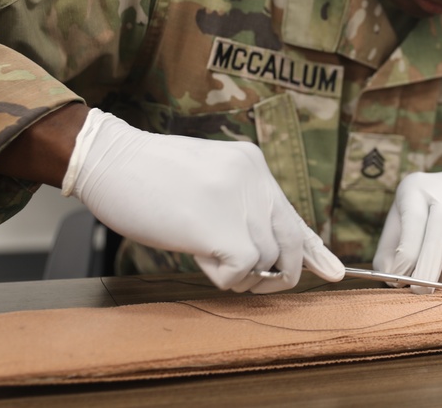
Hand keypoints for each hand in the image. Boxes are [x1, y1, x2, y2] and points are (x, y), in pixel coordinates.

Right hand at [61, 109, 343, 292]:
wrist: (107, 161)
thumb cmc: (148, 178)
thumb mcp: (207, 183)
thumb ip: (239, 208)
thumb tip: (265, 253)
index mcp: (253, 164)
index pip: (294, 214)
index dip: (314, 249)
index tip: (334, 272)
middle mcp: (255, 178)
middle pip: (291, 242)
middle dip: (279, 273)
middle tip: (248, 280)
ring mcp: (241, 199)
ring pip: (267, 260)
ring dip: (239, 273)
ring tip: (202, 252)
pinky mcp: (222, 225)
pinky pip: (244, 270)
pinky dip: (225, 277)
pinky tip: (199, 257)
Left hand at [373, 172, 441, 293]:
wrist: (440, 198)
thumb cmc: (413, 222)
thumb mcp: (394, 232)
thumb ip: (390, 256)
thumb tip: (397, 278)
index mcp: (415, 187)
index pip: (414, 217)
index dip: (408, 251)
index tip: (401, 278)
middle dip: (433, 260)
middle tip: (424, 289)